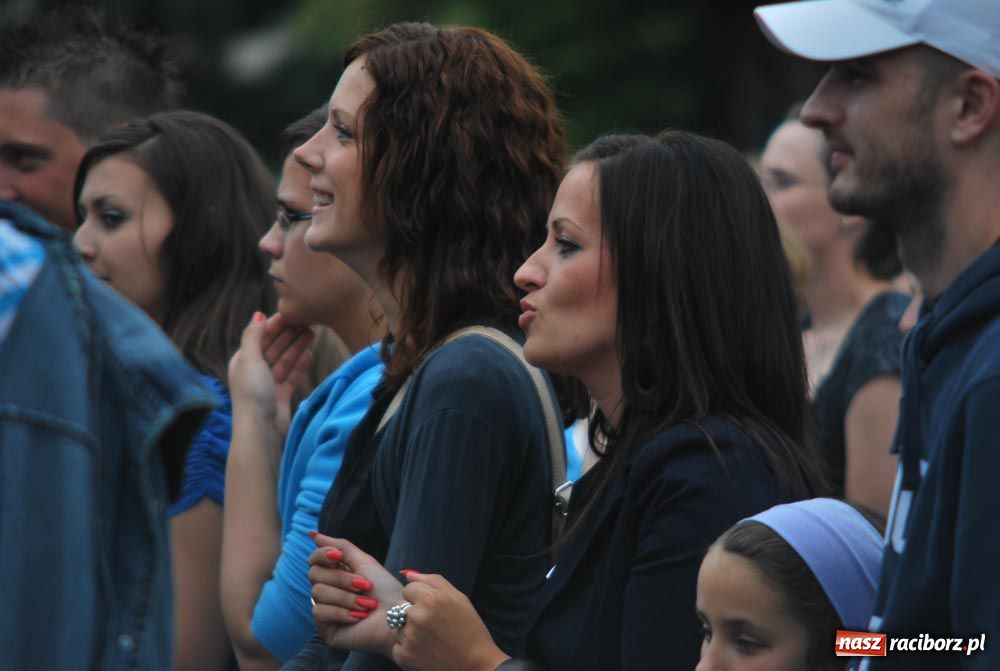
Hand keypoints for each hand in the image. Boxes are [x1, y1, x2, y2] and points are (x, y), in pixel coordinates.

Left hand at [229, 312, 313, 435]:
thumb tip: (258, 314)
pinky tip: (310, 354)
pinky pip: (292, 375)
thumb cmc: (252, 391)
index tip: (294, 314)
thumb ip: (254, 335)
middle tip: (308, 322)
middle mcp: (255, 370)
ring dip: (297, 347)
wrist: (260, 427)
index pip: (262, 337)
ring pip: (285, 360)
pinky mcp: (281, 394)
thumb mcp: (249, 358)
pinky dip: (300, 364)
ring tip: (313, 334)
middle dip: (289, 334)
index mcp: (244, 359)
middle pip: (274, 347)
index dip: (277, 325)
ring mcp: (269, 383)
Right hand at [308, 534, 401, 656]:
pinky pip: (319, 612)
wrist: (397, 616)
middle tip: (364, 586)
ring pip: (317, 593)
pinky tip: (358, 617)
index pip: (315, 559)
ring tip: (367, 605)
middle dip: (342, 579)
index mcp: (336, 573)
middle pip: (314, 574)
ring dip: (346, 597)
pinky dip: (341, 613)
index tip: (338, 556)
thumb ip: (340, 546)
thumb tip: (315, 535)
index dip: (322, 554)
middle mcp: (328, 590)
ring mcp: (325, 608)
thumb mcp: (364, 562)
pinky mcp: (325, 627)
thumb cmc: (385, 589)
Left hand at [391, 573, 508, 670]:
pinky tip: (424, 650)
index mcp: (430, 598)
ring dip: (408, 631)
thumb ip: (433, 581)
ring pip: (397, 627)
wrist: (476, 662)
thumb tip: (408, 574)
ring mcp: (409, 637)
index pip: (408, 589)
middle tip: (430, 625)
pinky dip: (407, 649)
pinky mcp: (405, 656)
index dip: (419, 597)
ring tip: (428, 638)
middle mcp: (417, 616)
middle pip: (400, 607)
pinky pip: (396, 646)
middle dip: (411, 613)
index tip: (432, 608)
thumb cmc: (470, 628)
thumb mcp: (458, 597)